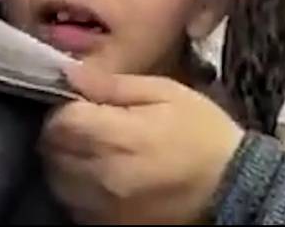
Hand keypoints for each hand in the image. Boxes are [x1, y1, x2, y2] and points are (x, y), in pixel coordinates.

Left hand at [40, 64, 243, 223]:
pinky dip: (78, 188)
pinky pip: (73, 204)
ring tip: (93, 150)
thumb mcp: (166, 92)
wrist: (232, 187)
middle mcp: (101, 176)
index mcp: (117, 137)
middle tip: (88, 123)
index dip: (65, 108)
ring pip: (57, 180)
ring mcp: (103, 207)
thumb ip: (114, 84)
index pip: (59, 121)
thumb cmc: (201, 131)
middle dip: (62, 133)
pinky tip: (101, 176)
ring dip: (66, 161)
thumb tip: (70, 72)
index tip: (82, 103)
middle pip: (51, 151)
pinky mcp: (109, 226)